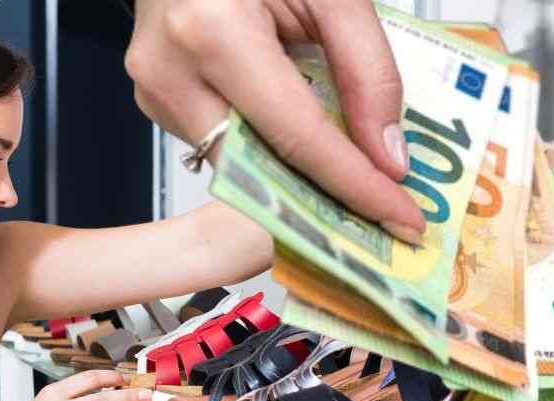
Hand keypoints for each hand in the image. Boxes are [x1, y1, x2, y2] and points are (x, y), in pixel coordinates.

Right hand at [125, 0, 425, 242]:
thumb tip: (387, 154)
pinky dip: (266, 146)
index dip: (355, 185)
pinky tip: (298, 135)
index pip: (298, 137)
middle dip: (326, 193)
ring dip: (296, 171)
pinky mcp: (154, 102)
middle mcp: (171, 69)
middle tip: (382, 208)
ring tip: (347, 165)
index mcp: (212, 31)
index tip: (400, 218)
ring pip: (240, 166)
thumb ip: (367, 68)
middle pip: (262, 167)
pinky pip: (222, 145)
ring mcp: (154, 91)